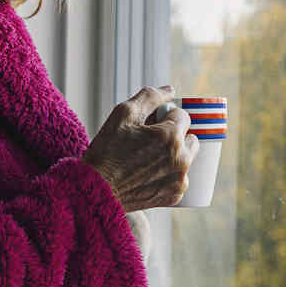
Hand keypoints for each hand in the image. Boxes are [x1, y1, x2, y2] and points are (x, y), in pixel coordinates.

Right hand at [84, 85, 195, 211]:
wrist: (95, 190)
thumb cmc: (107, 151)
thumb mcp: (123, 114)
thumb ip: (150, 96)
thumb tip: (170, 90)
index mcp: (171, 136)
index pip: (183, 115)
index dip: (166, 117)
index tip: (150, 125)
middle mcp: (182, 159)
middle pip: (190, 138)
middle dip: (175, 136)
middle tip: (150, 141)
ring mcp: (180, 180)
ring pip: (186, 158)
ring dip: (174, 155)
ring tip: (147, 159)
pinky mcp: (175, 196)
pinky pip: (179, 178)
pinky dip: (168, 174)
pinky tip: (148, 174)